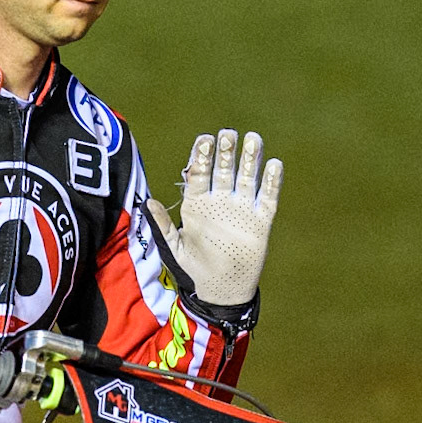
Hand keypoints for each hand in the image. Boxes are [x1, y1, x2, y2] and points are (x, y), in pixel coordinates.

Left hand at [145, 129, 282, 307]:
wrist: (222, 289)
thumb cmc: (196, 266)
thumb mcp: (176, 247)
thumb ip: (162, 225)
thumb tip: (147, 202)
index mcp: (198, 203)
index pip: (200, 173)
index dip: (202, 156)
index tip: (205, 139)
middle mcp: (221, 201)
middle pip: (224, 170)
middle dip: (226, 151)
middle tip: (228, 133)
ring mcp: (242, 208)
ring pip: (247, 177)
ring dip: (250, 159)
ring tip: (253, 138)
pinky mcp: (261, 219)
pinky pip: (268, 196)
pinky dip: (272, 181)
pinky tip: (274, 164)